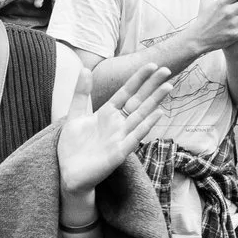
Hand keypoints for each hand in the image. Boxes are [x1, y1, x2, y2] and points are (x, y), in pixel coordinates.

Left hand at [58, 66, 176, 193]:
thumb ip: (81, 93)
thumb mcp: (75, 115)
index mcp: (107, 114)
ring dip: (155, 101)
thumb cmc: (73, 147)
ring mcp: (120, 137)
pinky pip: (135, 137)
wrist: (68, 173)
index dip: (138, 79)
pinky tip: (158, 113)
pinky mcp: (119, 153)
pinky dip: (146, 125)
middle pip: (138, 101)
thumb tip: (85, 68)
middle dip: (152, 86)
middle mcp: (117, 124)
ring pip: (141, 115)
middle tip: (168, 70)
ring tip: (168, 86)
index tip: (151, 65)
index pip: (126, 92)